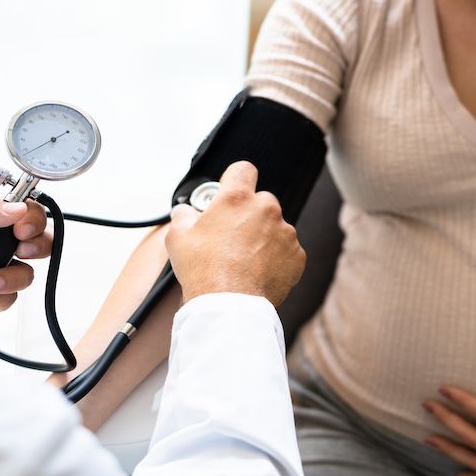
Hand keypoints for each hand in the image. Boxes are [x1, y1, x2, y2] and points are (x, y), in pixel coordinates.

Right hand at [164, 161, 305, 306]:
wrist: (229, 305)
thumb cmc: (203, 270)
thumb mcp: (178, 238)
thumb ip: (183, 216)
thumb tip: (183, 212)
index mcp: (237, 198)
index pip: (243, 169)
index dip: (235, 179)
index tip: (230, 191)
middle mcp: (266, 209)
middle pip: (260, 201)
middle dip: (249, 215)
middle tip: (231, 237)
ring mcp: (285, 232)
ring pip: (275, 227)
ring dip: (263, 238)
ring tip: (243, 260)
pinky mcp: (296, 255)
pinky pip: (287, 250)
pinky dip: (276, 258)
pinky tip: (257, 271)